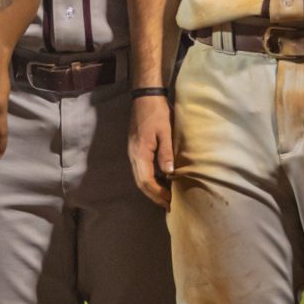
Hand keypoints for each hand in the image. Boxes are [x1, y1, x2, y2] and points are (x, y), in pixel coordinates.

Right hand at [129, 92, 174, 208]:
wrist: (145, 97)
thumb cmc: (157, 114)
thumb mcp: (165, 132)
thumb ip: (166, 153)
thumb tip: (169, 174)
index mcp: (140, 153)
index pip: (146, 181)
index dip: (158, 194)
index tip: (171, 203)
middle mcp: (133, 156)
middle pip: (140, 183)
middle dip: (154, 196)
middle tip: (168, 205)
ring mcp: (133, 153)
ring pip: (140, 177)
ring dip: (152, 189)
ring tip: (166, 197)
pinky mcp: (136, 149)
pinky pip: (141, 170)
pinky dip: (151, 179)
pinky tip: (162, 181)